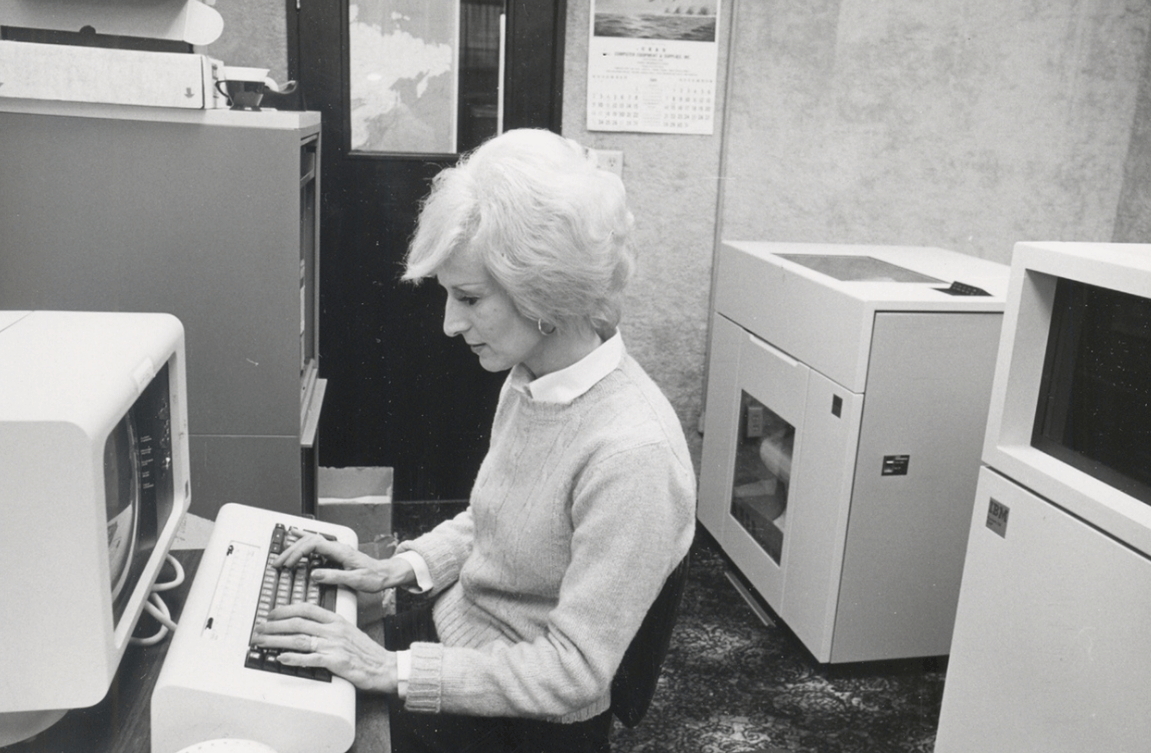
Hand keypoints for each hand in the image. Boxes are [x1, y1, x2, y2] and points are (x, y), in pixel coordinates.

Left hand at [253, 602, 397, 692]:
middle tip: (260, 629)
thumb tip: (308, 627)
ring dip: (277, 640)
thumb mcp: (348, 631)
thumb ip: (329, 627)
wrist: (383, 666)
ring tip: (262, 642)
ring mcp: (333, 645)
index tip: (272, 613)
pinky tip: (281, 658)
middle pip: (298, 623)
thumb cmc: (366, 651)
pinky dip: (294, 658)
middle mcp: (333, 630)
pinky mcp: (335, 661)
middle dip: (274, 625)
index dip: (286, 610)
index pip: (307, 608)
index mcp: (336, 620)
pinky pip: (310, 658)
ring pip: (299, 639)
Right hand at [274, 532, 415, 593]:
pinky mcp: (335, 553)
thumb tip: (315, 575)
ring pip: (311, 541)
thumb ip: (335, 576)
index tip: (289, 563)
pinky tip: (296, 537)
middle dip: (291, 550)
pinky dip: (303, 540)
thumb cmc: (373, 577)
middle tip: (278, 562)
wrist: (385, 574)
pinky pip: (316, 544)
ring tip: (280, 554)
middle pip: (309, 541)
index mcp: (340, 551)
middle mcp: (337, 547)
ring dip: (295, 547)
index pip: (314, 544)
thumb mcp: (355, 580)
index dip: (299, 551)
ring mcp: (336, 549)